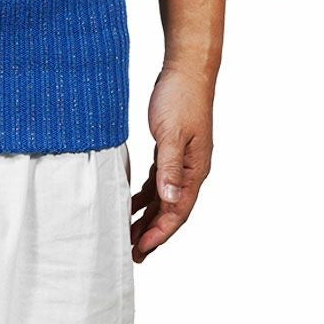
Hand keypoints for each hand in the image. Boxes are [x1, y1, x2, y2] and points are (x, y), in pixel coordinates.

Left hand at [131, 63, 213, 262]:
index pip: (177, 212)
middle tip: (132, 252)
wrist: (187, 70)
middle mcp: (190, 170)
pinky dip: (146, 194)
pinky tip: (131, 200)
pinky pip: (158, 180)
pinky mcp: (170, 149)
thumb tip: (169, 199)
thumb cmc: (181, 98)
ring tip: (129, 233)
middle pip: (170, 211)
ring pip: (164, 198)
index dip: (159, 233)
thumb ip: (168, 166)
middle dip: (152, 233)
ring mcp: (181, 160)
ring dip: (147, 216)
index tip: (140, 250)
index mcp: (194, 170)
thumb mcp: (171, 132)